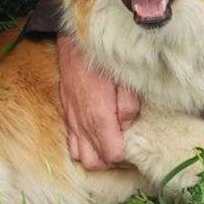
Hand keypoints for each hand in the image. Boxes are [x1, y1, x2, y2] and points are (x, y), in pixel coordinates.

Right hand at [57, 34, 139, 169]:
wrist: (74, 41)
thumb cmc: (102, 57)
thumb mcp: (124, 77)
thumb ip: (129, 105)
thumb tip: (128, 125)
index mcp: (98, 115)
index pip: (113, 154)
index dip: (127, 156)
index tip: (137, 147)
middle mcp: (81, 122)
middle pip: (95, 163)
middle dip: (111, 161)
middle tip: (125, 147)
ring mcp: (71, 119)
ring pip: (80, 157)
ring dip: (96, 156)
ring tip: (111, 143)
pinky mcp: (66, 112)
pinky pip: (71, 143)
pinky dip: (84, 146)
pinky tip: (96, 135)